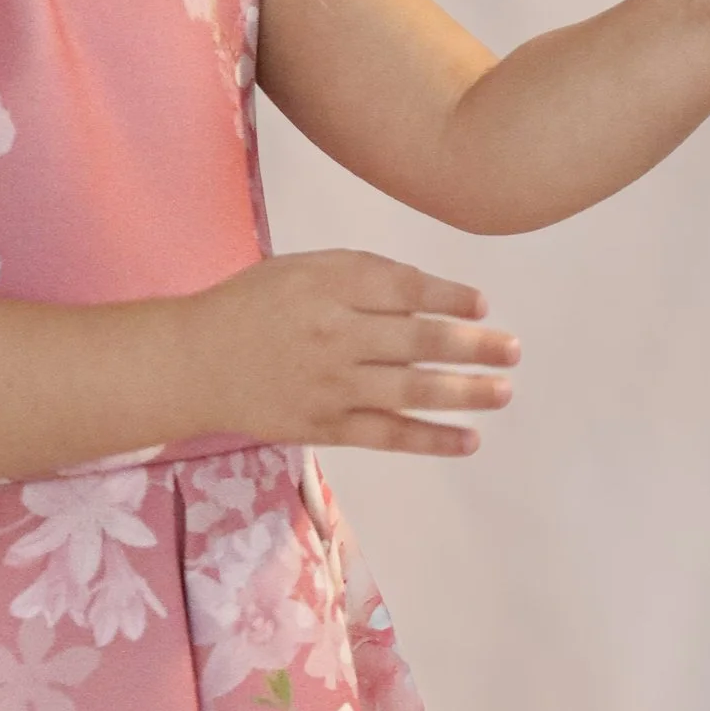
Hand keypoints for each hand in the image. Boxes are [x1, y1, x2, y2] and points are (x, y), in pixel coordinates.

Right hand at [182, 253, 517, 456]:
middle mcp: (336, 333)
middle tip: (513, 350)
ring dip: (465, 391)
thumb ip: (361, 276)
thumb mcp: (303, 270)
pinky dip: (432, 439)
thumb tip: (429, 293)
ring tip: (504, 391)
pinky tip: (469, 440)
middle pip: (420, 340)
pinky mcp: (325, 425)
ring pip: (412, 389)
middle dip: (474, 346)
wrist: (196, 361)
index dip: (450, 299)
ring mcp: (332, 384)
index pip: (406, 290)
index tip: (481, 306)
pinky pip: (389, 434)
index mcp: (330, 285)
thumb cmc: (254, 306)